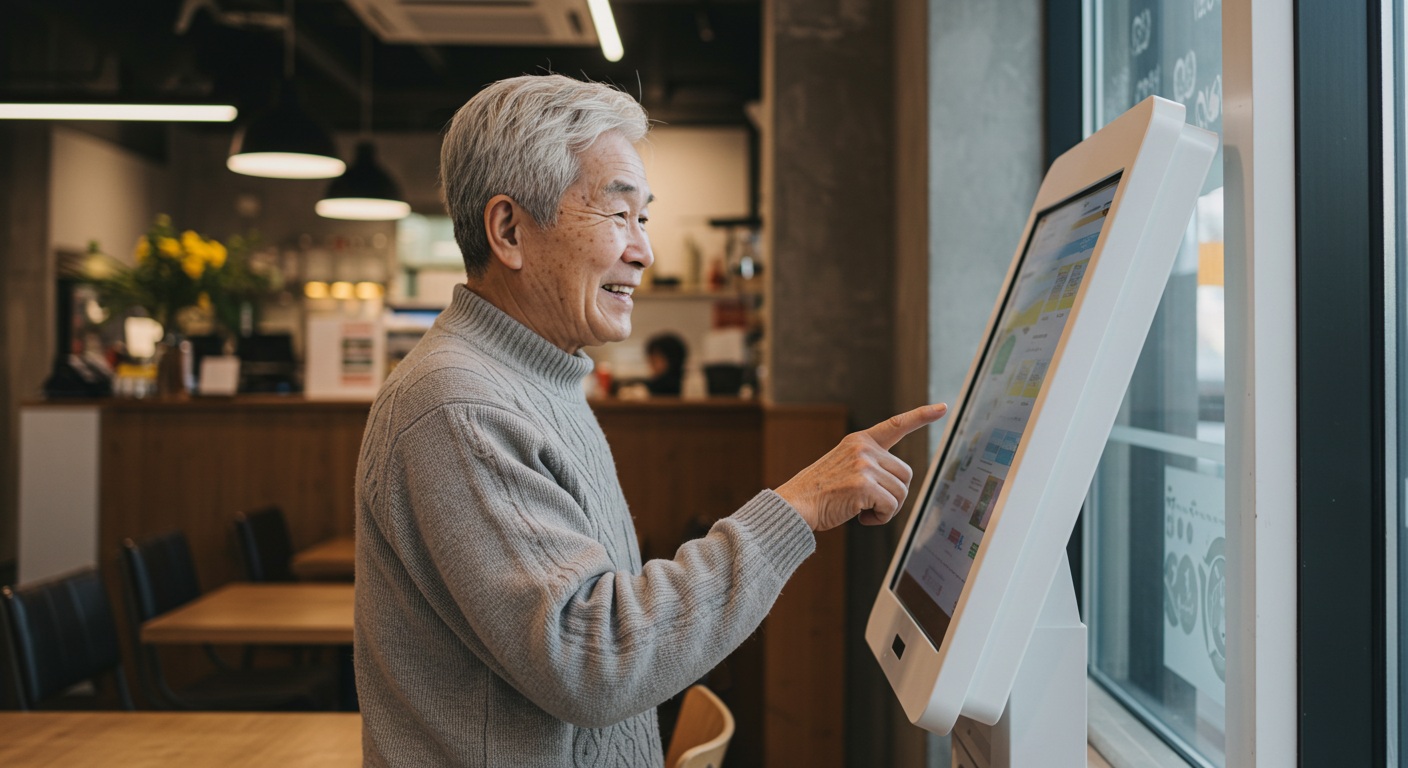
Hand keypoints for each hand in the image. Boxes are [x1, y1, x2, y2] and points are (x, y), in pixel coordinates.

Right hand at [776, 403, 947, 531]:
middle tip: (873, 505)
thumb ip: (869, 465)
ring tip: (863, 511)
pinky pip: (891, 506)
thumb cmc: (819, 492)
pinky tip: (861, 518)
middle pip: (906, 474)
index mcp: (859, 441)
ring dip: (887, 508)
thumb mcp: (844, 466)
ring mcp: (864, 465)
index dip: (921, 416)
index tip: (943, 408)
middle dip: (895, 494)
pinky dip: (881, 518)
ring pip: (901, 492)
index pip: (895, 425)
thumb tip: (899, 485)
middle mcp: (864, 448)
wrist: (796, 504)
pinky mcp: (864, 485)